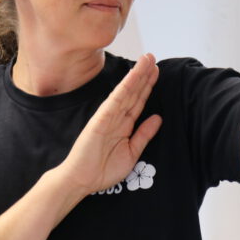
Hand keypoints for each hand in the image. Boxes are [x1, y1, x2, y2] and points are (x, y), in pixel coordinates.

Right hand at [58, 53, 161, 195]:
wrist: (81, 181)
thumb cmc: (103, 170)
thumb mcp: (132, 152)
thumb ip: (144, 134)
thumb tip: (158, 117)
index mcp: (123, 125)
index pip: (138, 101)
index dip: (147, 86)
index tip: (157, 72)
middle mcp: (116, 117)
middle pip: (134, 92)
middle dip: (144, 75)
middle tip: (153, 58)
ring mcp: (108, 117)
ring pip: (126, 92)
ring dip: (137, 75)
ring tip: (148, 60)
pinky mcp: (100, 120)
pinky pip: (115, 101)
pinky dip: (125, 88)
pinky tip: (133, 76)